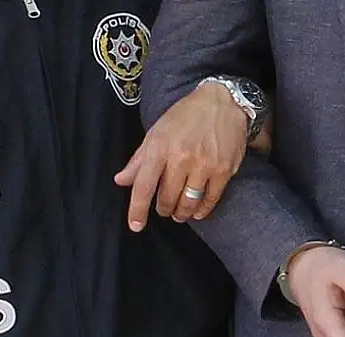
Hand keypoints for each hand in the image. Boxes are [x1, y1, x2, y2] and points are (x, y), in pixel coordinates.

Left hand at [114, 82, 271, 230]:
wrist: (224, 102)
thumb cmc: (187, 116)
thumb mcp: (157, 132)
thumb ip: (139, 159)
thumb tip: (121, 180)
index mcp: (159, 146)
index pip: (143, 185)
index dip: (137, 210)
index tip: (135, 225)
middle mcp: (181, 157)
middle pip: (167, 198)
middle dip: (164, 209)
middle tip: (165, 209)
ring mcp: (204, 165)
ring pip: (188, 202)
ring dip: (182, 213)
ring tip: (180, 213)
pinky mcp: (224, 170)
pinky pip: (210, 199)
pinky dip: (202, 210)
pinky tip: (198, 211)